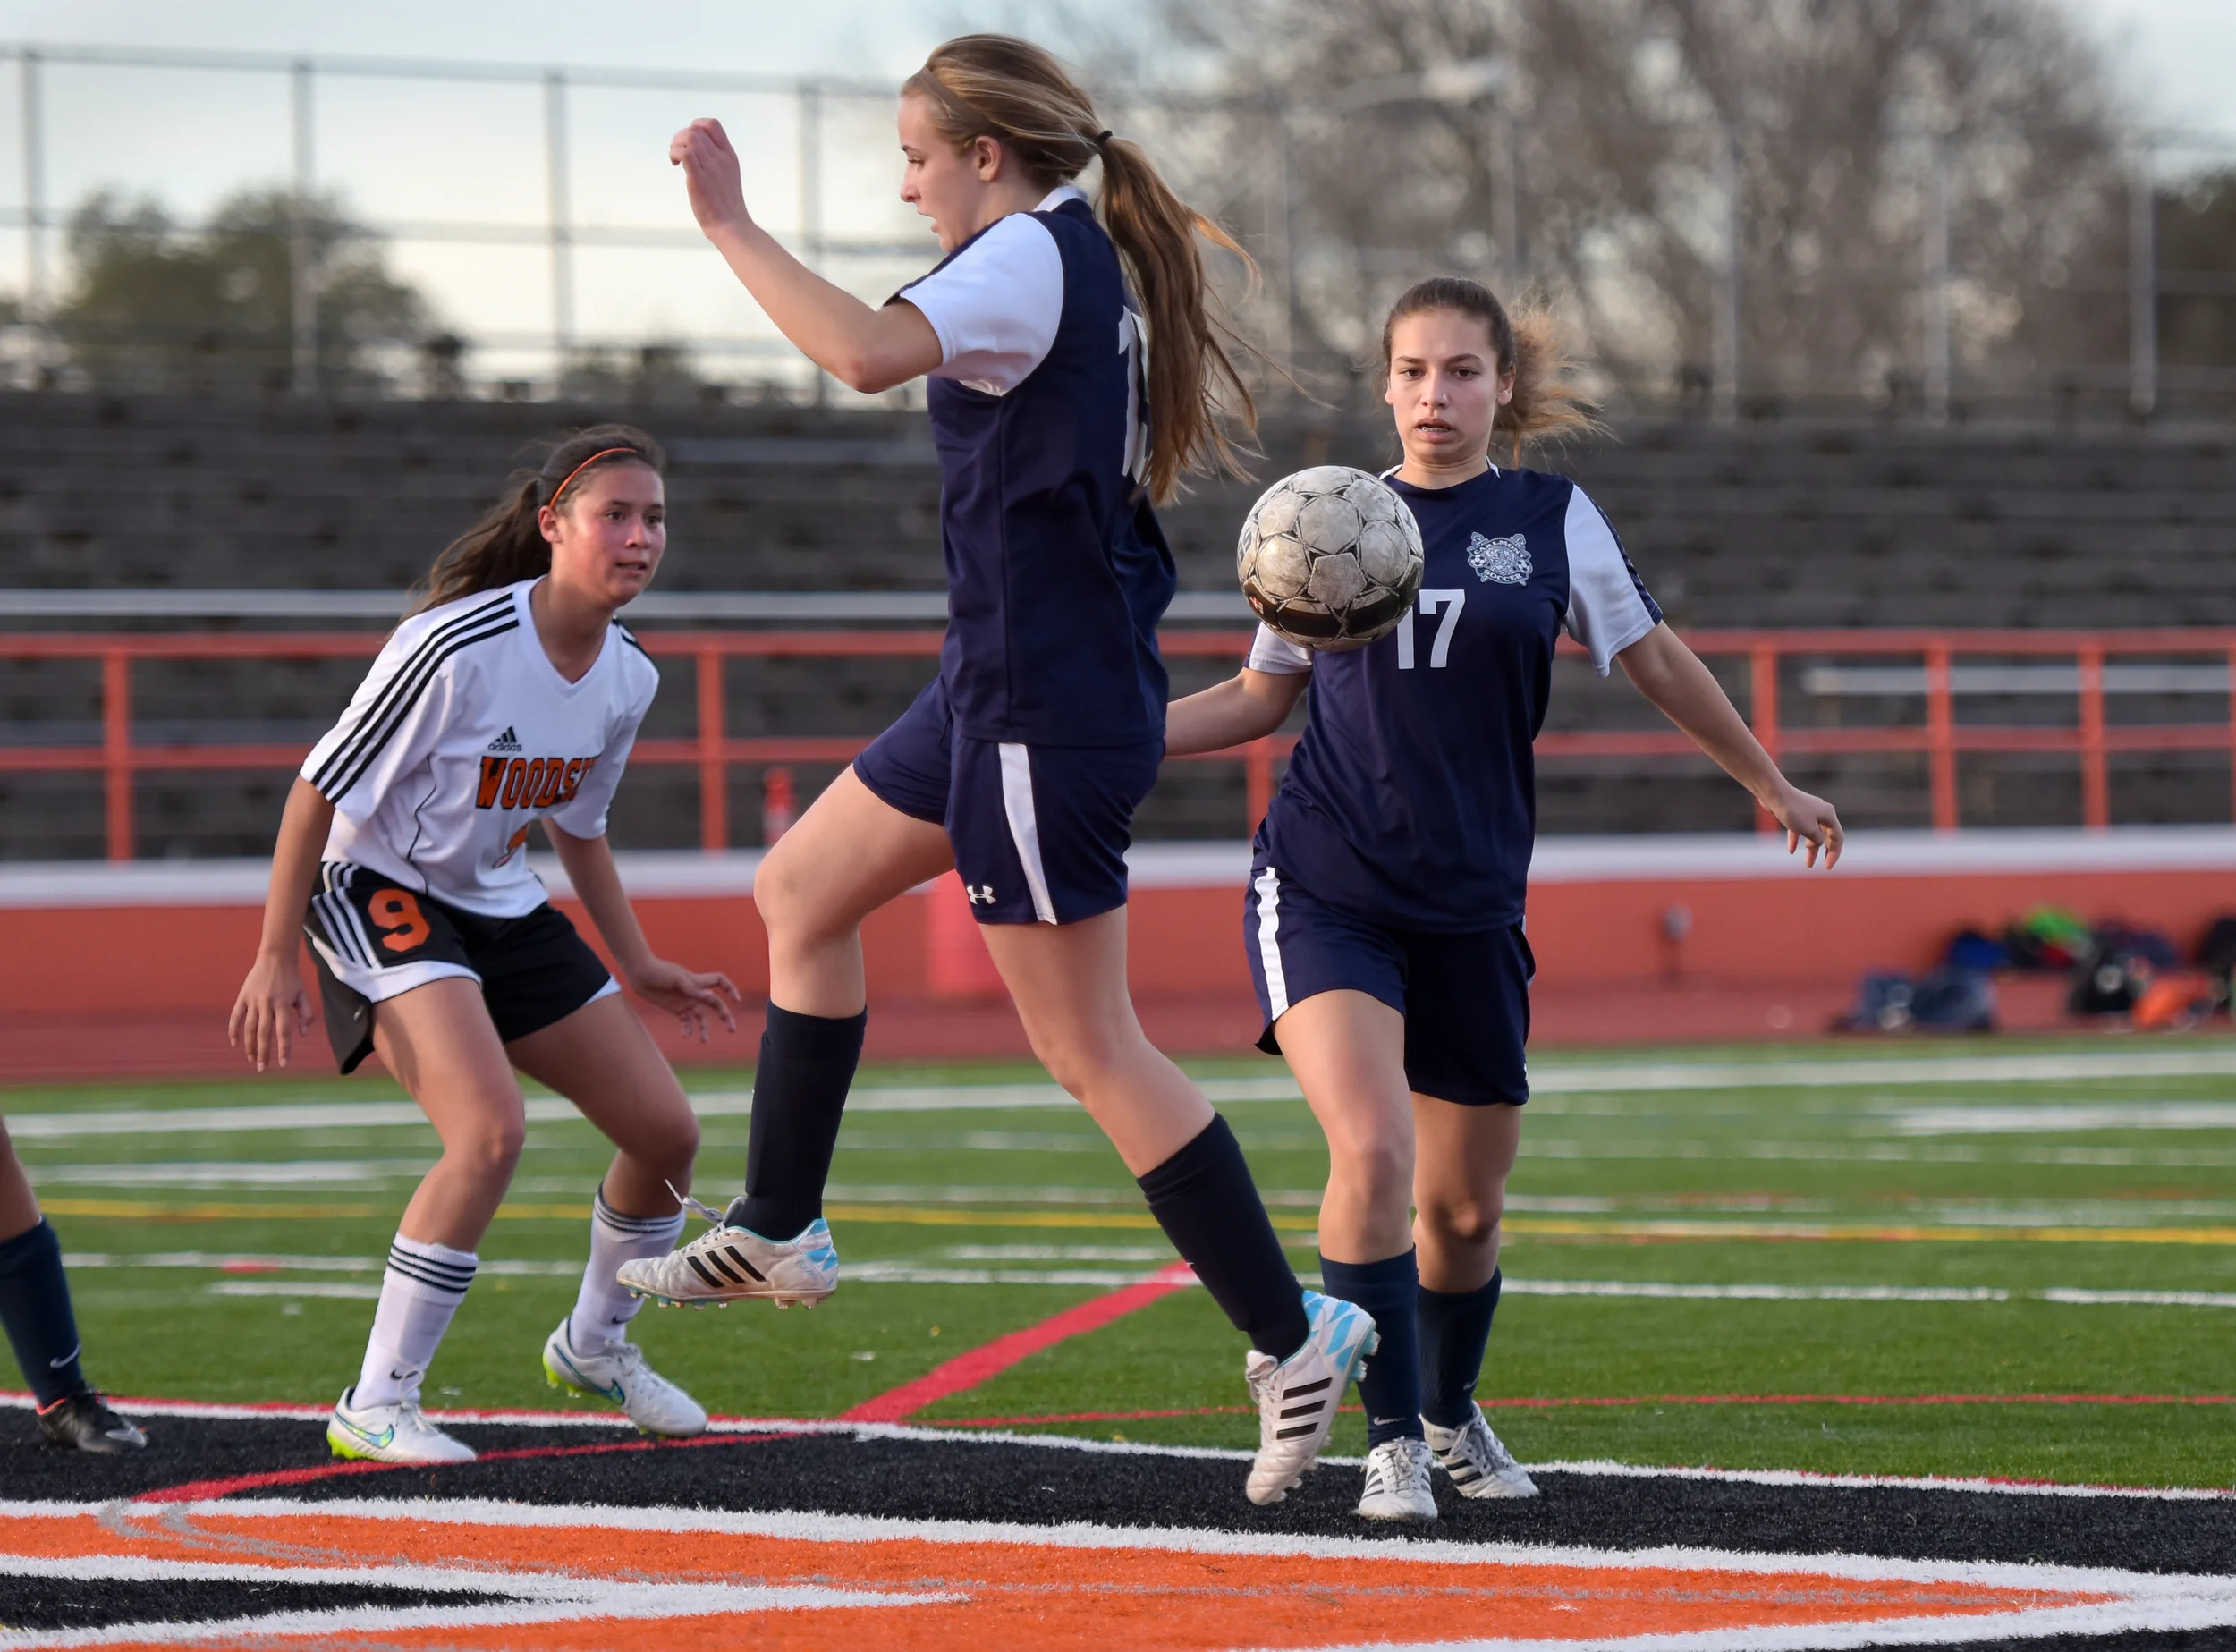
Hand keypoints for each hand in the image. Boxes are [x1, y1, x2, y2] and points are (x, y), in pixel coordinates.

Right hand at [228, 949, 313, 1071]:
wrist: (275, 958)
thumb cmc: (292, 979)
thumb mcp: (303, 995)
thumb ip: (306, 1014)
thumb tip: (303, 1034)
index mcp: (283, 1004)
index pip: (283, 1032)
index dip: (284, 1049)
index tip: (283, 1064)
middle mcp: (266, 1004)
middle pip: (264, 1033)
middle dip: (263, 1052)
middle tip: (263, 1068)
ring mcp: (252, 1000)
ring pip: (249, 1028)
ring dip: (249, 1045)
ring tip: (252, 1059)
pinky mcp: (243, 997)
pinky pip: (235, 1016)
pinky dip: (233, 1030)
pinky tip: (235, 1043)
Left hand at [626, 956, 741, 1040]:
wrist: (640, 973)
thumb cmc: (659, 971)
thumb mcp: (676, 978)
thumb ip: (692, 988)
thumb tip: (710, 996)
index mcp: (697, 981)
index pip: (720, 982)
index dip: (730, 989)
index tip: (736, 1000)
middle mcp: (695, 993)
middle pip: (716, 1004)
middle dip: (725, 1016)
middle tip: (731, 1030)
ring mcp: (685, 1001)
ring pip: (701, 1017)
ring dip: (704, 1029)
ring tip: (703, 1040)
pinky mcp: (675, 1009)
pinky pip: (685, 1021)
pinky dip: (687, 1029)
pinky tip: (684, 1035)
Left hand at [669, 118, 751, 237]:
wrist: (731, 226)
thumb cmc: (727, 206)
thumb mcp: (728, 176)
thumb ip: (717, 161)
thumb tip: (698, 151)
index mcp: (729, 156)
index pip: (712, 124)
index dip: (696, 126)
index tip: (691, 143)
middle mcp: (720, 158)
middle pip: (695, 129)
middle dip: (680, 137)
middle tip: (678, 155)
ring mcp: (710, 168)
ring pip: (689, 137)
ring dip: (676, 144)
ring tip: (675, 160)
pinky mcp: (699, 179)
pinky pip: (685, 153)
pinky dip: (675, 153)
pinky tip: (676, 165)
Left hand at [1768, 784, 1843, 868]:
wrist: (1773, 794)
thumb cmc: (1793, 811)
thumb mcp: (1809, 830)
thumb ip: (1817, 840)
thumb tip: (1818, 843)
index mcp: (1829, 815)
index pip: (1837, 838)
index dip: (1834, 853)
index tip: (1827, 867)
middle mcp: (1821, 812)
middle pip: (1826, 836)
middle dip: (1824, 852)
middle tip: (1822, 866)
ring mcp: (1808, 811)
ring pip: (1812, 834)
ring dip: (1810, 848)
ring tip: (1808, 864)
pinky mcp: (1795, 812)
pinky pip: (1799, 829)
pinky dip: (1796, 839)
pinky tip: (1791, 851)